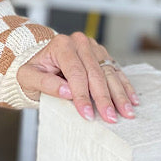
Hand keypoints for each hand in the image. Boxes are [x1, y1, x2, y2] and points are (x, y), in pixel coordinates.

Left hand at [17, 32, 138, 123]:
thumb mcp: (28, 76)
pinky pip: (116, 71)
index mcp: (61, 45)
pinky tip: (132, 100)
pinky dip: (124, 86)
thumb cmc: (33, 69)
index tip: (87, 114)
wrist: (39, 60)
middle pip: (95, 73)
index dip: (82, 95)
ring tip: (127, 112)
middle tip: (111, 118)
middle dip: (104, 98)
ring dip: (119, 94)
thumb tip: (67, 92)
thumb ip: (45, 83)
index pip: (75, 73)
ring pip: (109, 72)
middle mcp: (79, 43)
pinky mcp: (102, 55)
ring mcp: (93, 48)